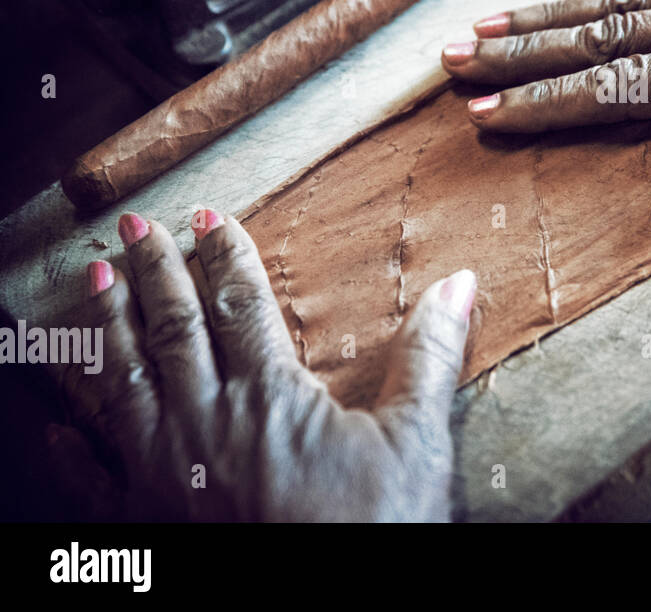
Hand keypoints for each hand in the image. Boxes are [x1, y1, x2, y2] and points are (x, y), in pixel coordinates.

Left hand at [56, 210, 473, 520]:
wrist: (328, 609)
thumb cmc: (375, 531)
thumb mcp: (416, 442)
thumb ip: (429, 357)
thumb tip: (458, 283)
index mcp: (269, 396)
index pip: (241, 305)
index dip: (225, 256)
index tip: (210, 218)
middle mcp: (205, 423)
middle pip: (173, 329)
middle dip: (154, 272)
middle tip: (134, 228)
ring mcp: (166, 473)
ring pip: (125, 382)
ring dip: (109, 327)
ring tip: (95, 284)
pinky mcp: (146, 523)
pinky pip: (92, 477)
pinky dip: (67, 448)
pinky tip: (53, 422)